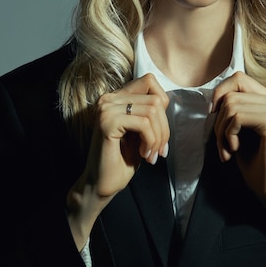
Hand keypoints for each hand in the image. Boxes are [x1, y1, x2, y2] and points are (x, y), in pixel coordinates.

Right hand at [67, 73, 168, 247]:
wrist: (101, 185)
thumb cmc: (121, 160)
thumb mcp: (141, 131)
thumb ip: (149, 112)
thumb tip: (164, 101)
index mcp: (116, 97)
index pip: (149, 81)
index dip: (163, 103)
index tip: (160, 129)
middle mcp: (108, 98)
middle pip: (155, 100)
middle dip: (164, 128)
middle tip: (160, 150)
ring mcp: (106, 109)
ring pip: (152, 111)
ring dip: (158, 137)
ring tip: (151, 154)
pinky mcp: (107, 122)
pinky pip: (143, 124)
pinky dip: (151, 141)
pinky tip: (145, 154)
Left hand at [212, 71, 265, 201]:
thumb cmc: (253, 160)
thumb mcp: (239, 127)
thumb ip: (233, 107)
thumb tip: (214, 96)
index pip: (238, 78)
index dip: (220, 93)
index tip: (214, 115)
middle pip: (231, 93)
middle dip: (218, 119)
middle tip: (221, 142)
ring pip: (231, 106)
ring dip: (221, 131)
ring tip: (227, 149)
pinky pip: (237, 118)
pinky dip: (227, 135)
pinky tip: (234, 150)